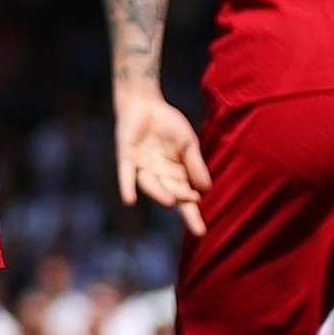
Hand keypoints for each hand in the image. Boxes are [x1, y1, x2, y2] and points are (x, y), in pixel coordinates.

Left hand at [114, 86, 210, 238]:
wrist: (145, 104)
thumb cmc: (168, 124)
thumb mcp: (188, 143)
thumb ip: (195, 164)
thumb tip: (207, 189)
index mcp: (176, 174)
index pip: (186, 198)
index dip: (192, 214)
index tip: (201, 231)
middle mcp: (159, 176)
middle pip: (171, 197)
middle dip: (183, 212)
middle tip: (196, 228)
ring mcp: (142, 168)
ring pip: (151, 186)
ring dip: (159, 195)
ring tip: (171, 202)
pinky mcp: (127, 159)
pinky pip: (126, 176)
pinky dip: (127, 187)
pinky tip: (130, 200)